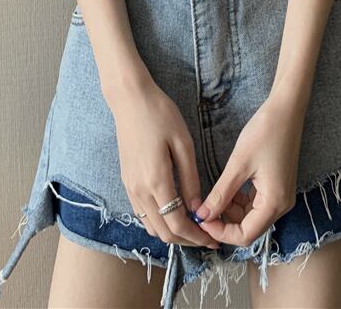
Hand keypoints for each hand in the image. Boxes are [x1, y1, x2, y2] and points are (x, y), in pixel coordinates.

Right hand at [108, 77, 219, 248]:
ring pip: (151, 226)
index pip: (176, 224)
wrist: (130, 100)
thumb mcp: (183, 144)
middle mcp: (139, 191)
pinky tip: (174, 213)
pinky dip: (159, 221)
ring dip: (172, 233)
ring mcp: (130, 188)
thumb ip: (190, 179)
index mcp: (156, 181)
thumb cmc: (160, 115)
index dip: (196, 237)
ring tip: (194, 228)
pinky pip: (142, 213)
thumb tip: (196, 208)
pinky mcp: (127, 182)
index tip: (213, 239)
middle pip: (163, 232)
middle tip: (208, 238)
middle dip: (186, 240)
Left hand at [192, 96, 305, 247]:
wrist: (286, 109)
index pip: (245, 235)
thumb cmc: (264, 132)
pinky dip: (239, 201)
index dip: (220, 232)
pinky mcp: (277, 186)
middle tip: (203, 209)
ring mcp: (281, 196)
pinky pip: (256, 204)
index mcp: (274, 203)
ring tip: (212, 197)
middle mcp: (281, 205)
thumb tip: (202, 216)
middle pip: (249, 229)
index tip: (201, 218)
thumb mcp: (238, 164)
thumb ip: (221, 194)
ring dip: (230, 212)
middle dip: (224, 223)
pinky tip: (227, 188)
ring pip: (251, 217)